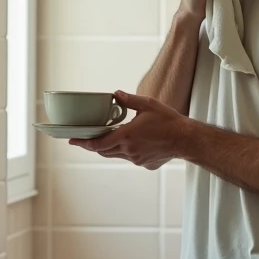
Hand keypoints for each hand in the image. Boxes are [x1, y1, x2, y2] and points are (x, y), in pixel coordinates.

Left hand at [69, 91, 190, 169]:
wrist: (186, 139)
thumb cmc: (169, 122)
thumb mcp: (148, 105)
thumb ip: (129, 100)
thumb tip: (116, 94)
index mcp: (126, 136)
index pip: (98, 144)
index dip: (83, 143)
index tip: (73, 141)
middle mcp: (129, 150)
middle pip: (104, 151)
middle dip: (94, 145)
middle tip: (88, 138)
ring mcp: (136, 159)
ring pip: (117, 155)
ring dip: (111, 147)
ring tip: (114, 137)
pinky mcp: (144, 164)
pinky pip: (131, 158)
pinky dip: (128, 151)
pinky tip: (139, 142)